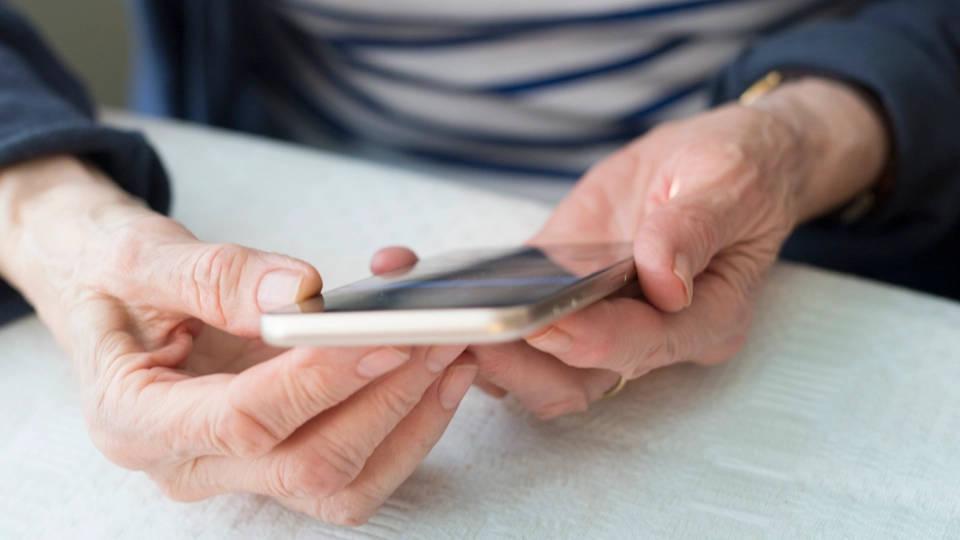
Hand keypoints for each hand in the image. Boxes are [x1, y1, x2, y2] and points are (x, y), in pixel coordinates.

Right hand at [0, 156, 476, 524]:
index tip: (382, 336)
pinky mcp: (274, 456)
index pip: (242, 421)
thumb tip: (301, 294)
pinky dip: (404, 431)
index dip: (320, 382)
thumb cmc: (112, 273)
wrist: (103, 289)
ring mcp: (235, 470)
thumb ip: (215, 276)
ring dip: (408, 425)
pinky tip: (437, 378)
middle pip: (305, 466)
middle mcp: (187, 463)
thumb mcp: (142, 258)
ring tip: (453, 356)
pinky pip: (351, 470)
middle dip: (384, 403)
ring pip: (339, 486)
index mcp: (135, 420)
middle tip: (437, 338)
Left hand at [407, 78, 887, 416]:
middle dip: (515, 366)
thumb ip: (696, 227)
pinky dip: (459, 304)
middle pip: (572, 381)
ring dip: (474, 346)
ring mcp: (594, 318)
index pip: (642, 348)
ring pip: (527, 362)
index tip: (545, 326)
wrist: (714, 161)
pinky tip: (404, 273)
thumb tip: (663, 278)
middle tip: (461, 335)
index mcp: (702, 321)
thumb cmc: (737, 172)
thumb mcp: (728, 181)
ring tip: (418, 315)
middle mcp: (645, 334)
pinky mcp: (553, 289)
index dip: (592, 342)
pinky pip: (504, 310)